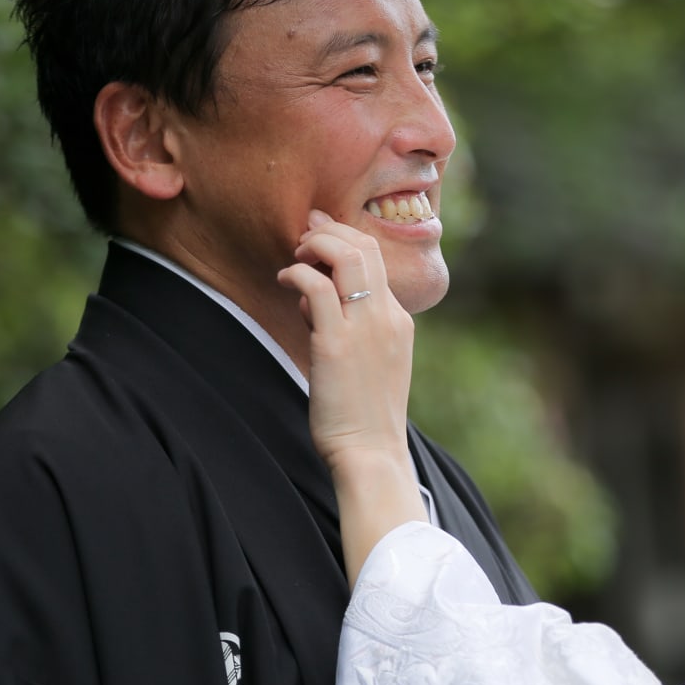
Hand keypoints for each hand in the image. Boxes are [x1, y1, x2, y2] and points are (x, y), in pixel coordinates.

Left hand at [280, 210, 425, 582]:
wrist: (372, 453)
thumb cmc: (367, 417)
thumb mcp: (374, 365)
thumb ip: (356, 330)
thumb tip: (318, 303)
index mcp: (399, 321)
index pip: (377, 260)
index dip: (345, 238)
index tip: (319, 235)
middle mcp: (388, 318)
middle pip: (365, 248)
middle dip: (329, 231)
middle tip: (303, 235)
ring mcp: (366, 329)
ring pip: (345, 257)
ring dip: (314, 246)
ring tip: (295, 257)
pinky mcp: (336, 344)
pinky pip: (317, 288)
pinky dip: (298, 274)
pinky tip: (285, 281)